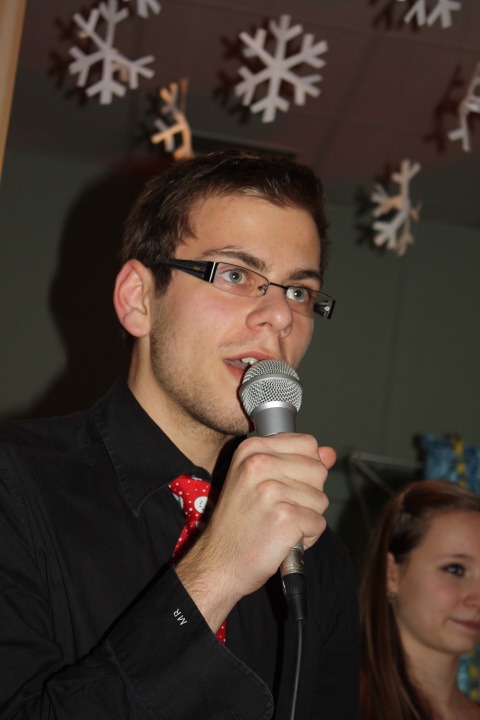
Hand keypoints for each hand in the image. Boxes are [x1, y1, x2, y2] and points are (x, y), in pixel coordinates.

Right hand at [175, 434, 333, 632]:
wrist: (219, 562)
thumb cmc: (240, 522)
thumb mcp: (260, 480)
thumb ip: (297, 462)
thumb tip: (330, 453)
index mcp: (252, 449)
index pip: (308, 444)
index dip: (305, 469)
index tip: (284, 485)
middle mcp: (259, 464)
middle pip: (318, 470)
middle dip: (309, 494)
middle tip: (279, 509)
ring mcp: (271, 490)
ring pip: (321, 499)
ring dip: (307, 517)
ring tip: (279, 525)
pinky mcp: (285, 518)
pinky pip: (318, 523)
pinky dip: (307, 536)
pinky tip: (283, 539)